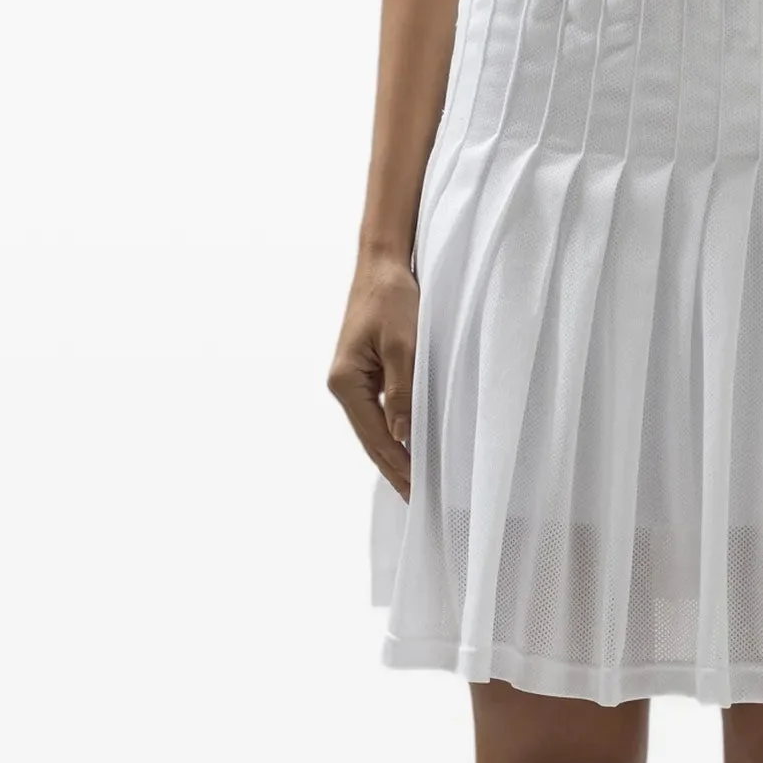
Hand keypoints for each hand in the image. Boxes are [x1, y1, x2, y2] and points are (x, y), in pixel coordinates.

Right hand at [328, 251, 418, 500]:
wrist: (382, 264)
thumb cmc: (392, 298)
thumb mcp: (403, 344)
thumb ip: (403, 392)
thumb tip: (402, 437)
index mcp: (346, 382)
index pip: (375, 437)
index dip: (397, 465)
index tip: (418, 490)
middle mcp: (343, 385)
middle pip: (370, 438)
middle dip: (394, 468)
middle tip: (418, 498)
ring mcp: (352, 380)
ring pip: (374, 428)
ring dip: (394, 454)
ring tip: (415, 482)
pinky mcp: (365, 372)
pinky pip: (379, 411)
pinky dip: (394, 432)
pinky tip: (408, 446)